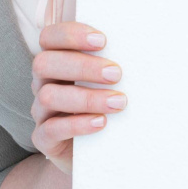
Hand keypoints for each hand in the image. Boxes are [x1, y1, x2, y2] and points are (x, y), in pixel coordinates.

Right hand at [30, 20, 124, 173]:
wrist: (98, 153)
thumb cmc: (107, 105)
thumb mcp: (110, 81)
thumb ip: (114, 62)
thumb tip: (146, 45)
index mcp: (56, 60)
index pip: (49, 38)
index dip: (70, 35)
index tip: (102, 41)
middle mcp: (42, 83)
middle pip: (44, 63)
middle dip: (82, 66)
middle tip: (116, 73)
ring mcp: (41, 111)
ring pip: (49, 96)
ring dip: (86, 97)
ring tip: (118, 102)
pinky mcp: (44, 139)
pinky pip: (50, 130)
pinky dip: (77, 124)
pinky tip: (100, 122)